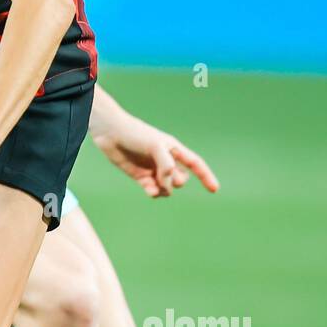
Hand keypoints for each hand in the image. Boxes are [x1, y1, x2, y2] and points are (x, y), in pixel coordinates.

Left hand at [91, 112, 218, 197]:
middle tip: (165, 175)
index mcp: (174, 149)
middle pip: (181, 180)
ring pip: (167, 188)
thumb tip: (170, 184)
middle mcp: (165, 161)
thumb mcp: (156, 146)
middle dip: (175, 182)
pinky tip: (149, 190)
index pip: (195, 164)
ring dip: (164, 190)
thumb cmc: (136, 134)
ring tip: (155, 186)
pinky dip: (153, 193)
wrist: (111, 133)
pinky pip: (153, 190)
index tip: (215, 190)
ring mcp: (153, 170)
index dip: (206, 176)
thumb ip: (166, 165)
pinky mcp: (140, 177)